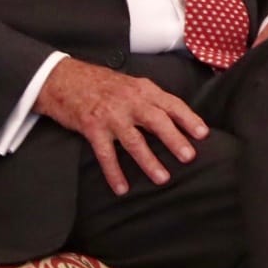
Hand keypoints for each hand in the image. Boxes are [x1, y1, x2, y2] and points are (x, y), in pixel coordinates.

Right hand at [34, 58, 207, 195]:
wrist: (64, 79)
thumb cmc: (101, 84)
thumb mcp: (130, 84)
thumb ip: (150, 99)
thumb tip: (174, 119)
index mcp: (143, 89)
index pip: (171, 103)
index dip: (189, 118)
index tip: (203, 134)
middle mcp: (129, 101)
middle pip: (157, 121)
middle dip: (174, 139)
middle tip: (188, 157)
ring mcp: (111, 115)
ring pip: (134, 141)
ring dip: (149, 161)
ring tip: (162, 178)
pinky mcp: (92, 128)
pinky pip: (106, 154)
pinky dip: (114, 173)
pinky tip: (122, 188)